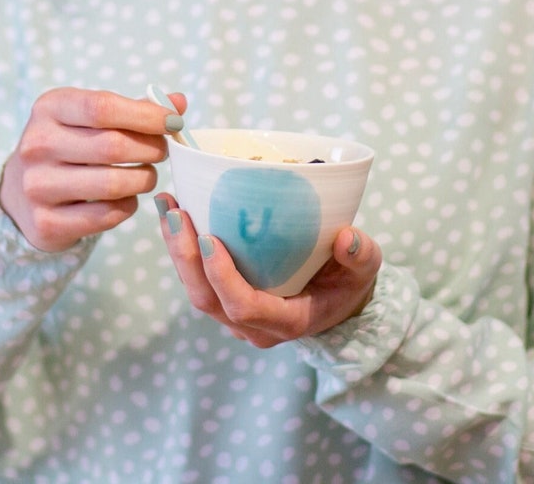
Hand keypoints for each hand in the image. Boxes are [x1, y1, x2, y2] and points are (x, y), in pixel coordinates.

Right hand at [0, 87, 185, 251]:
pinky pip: (108, 214)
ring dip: (145, 179)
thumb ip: (136, 109)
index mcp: (49, 108)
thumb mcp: (93, 119)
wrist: (24, 193)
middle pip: (113, 146)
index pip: (103, 107)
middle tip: (163, 151)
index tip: (174, 122)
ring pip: (114, 184)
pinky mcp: (47, 222)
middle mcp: (37, 145)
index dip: (147, 116)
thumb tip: (179, 102)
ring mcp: (38, 186)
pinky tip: (127, 197)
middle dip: (152, 149)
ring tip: (147, 174)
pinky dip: (129, 205)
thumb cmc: (72, 147)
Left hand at [155, 193, 382, 347]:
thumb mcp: (365, 269)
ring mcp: (237, 318)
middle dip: (186, 258)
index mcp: (288, 320)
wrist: (337, 302)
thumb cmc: (349, 284)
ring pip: (195, 292)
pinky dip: (182, 251)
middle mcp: (255, 327)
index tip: (210, 237)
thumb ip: (361, 255)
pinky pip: (197, 282)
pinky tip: (175, 216)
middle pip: (208, 301)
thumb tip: (346, 237)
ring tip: (167, 207)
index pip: (246, 306)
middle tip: (176, 213)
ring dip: (176, 252)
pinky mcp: (227, 303)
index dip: (223, 277)